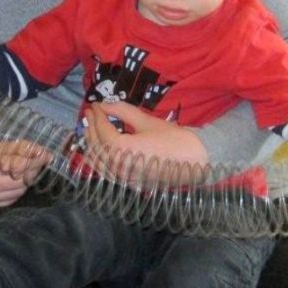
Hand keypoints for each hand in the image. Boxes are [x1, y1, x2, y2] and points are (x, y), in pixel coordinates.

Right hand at [0, 147, 47, 208]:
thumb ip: (12, 148)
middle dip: (32, 169)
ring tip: (29, 171)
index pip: (10, 161)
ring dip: (27, 180)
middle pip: (16, 177)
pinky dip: (18, 191)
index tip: (46, 154)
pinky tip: (18, 184)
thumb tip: (39, 150)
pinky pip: (10, 199)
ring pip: (16, 190)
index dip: (31, 158)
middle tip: (40, 162)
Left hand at [82, 102, 207, 185]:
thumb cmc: (174, 139)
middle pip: (96, 146)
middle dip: (91, 128)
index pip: (102, 131)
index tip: (95, 104)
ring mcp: (122, 178)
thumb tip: (105, 104)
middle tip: (90, 112)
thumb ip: (123, 112)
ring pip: (98, 162)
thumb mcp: (147, 121)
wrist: (196, 161)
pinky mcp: (128, 183)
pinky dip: (99, 159)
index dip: (97, 116)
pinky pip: (106, 172)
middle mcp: (118, 167)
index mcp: (122, 150)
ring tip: (91, 128)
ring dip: (92, 144)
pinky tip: (99, 149)